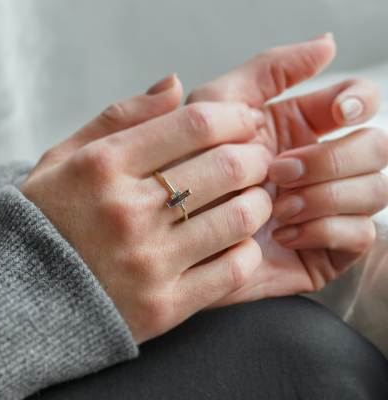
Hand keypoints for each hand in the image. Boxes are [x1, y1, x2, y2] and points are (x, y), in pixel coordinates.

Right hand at [20, 75, 271, 344]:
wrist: (32, 295)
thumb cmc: (52, 218)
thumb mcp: (67, 157)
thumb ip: (121, 116)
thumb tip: (175, 84)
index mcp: (103, 166)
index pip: (194, 124)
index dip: (234, 117)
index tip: (245, 121)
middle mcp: (127, 211)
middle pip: (227, 167)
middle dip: (257, 158)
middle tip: (258, 160)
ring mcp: (148, 262)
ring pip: (239, 219)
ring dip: (259, 202)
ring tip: (253, 198)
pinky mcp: (164, 305)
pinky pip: (233, 271)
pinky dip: (248, 251)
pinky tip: (238, 241)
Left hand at [185, 34, 386, 304]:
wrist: (182, 232)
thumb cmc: (191, 169)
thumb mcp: (218, 108)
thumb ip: (268, 70)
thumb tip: (328, 43)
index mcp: (300, 127)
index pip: (359, 101)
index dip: (359, 100)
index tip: (339, 112)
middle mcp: (321, 163)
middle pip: (376, 146)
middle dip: (329, 160)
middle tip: (278, 174)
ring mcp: (330, 204)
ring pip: (376, 189)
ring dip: (324, 197)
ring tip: (275, 210)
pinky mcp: (330, 244)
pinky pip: (360, 233)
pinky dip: (321, 230)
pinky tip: (282, 234)